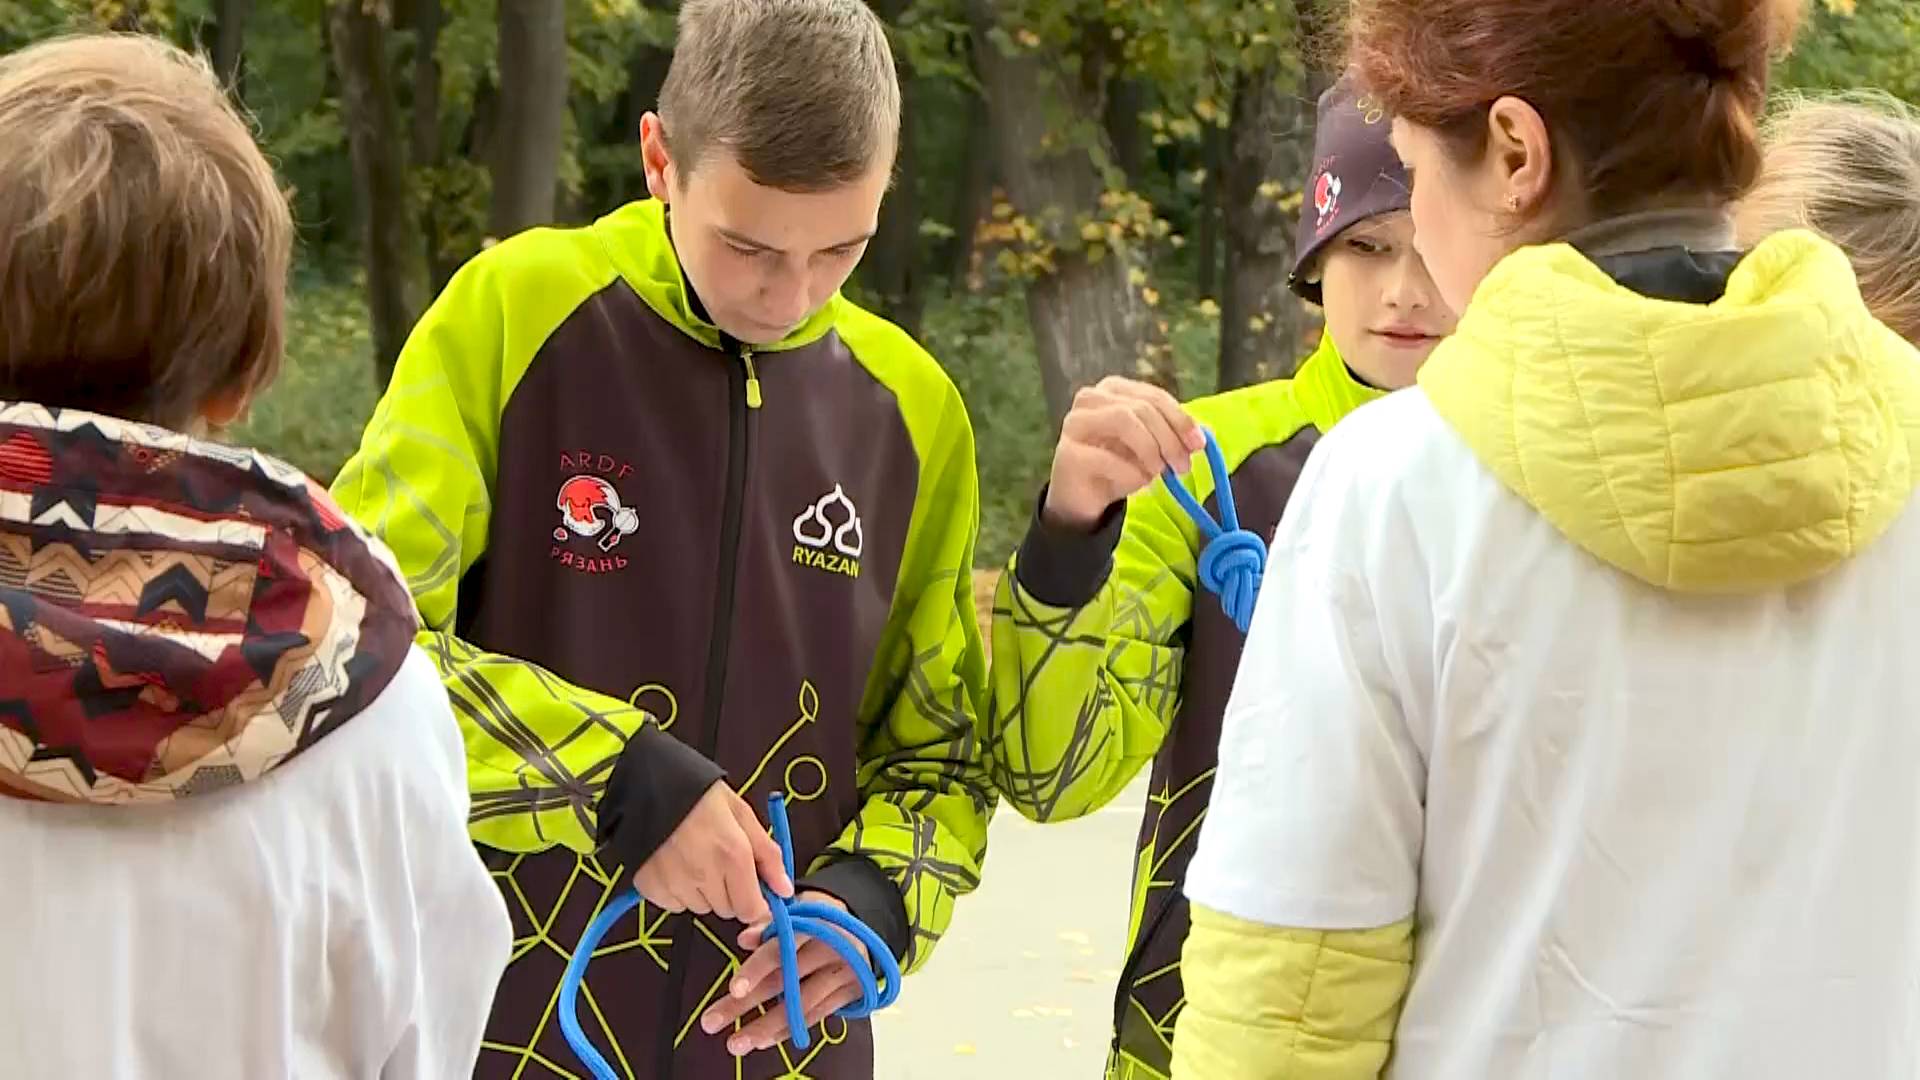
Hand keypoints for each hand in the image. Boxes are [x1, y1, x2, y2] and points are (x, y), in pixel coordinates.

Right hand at [631, 783, 791, 924]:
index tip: (753, 892)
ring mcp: (675, 884)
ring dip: (703, 891)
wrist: (648, 784)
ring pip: (700, 907)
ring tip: (694, 857)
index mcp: (733, 855)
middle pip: (727, 909)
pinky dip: (678, 891)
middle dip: (730, 892)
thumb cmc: (699, 794)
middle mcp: (704, 875)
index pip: (751, 910)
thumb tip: (784, 889)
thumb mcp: (742, 814)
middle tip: (719, 861)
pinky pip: (674, 904)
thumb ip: (767, 854)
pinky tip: (675, 863)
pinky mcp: (651, 888)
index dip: (756, 904)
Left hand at [698, 892, 870, 1055]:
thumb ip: (770, 926)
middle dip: (746, 1003)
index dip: (756, 969)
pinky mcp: (851, 992)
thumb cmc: (820, 923)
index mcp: (814, 923)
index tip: (733, 989)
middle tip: (713, 1021)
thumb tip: (744, 940)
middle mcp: (831, 948)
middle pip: (784, 980)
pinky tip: (763, 1041)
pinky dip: (788, 1030)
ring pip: (799, 1005)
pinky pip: (815, 1016)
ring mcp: (843, 972)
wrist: (865, 931)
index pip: (781, 948)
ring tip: (736, 1042)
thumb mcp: (799, 914)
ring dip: (764, 1026)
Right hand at [1043, 376, 1204, 530]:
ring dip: (1150, 450)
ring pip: (1123, 420)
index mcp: (1113, 389)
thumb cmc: (1117, 466)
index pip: (1154, 396)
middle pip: (1141, 407)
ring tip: (1159, 473)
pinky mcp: (1067, 454)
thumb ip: (1172, 435)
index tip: (1199, 444)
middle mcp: (1090, 398)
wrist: (1082, 498)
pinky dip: (1131, 473)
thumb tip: (1204, 435)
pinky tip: (1139, 484)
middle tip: (1182, 467)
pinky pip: (1107, 458)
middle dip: (1169, 438)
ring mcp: (1075, 423)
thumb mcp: (1150, 447)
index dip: (1180, 419)